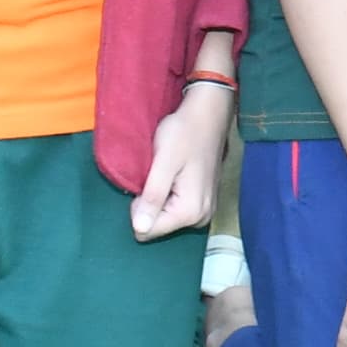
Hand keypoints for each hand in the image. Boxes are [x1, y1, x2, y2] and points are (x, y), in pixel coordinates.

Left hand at [134, 81, 232, 238]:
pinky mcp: (203, 203)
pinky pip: (175, 210)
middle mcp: (200, 218)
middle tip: (158, 175)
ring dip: (159, 198)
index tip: (149, 181)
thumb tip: (139, 229)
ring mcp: (204, 212)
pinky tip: (175, 175)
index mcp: (190, 212)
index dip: (139, 206)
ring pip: (165, 218)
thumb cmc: (184, 133)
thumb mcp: (163, 162)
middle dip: (150, 203)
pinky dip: (169, 194)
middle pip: (157, 227)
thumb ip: (153, 197)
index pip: (147, 230)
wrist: (208, 115)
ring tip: (167, 172)